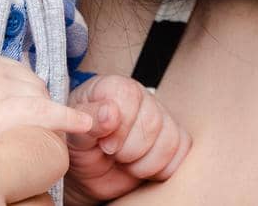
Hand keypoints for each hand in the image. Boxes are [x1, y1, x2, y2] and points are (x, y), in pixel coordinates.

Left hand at [0, 52, 92, 140]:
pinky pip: (12, 66)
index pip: (44, 111)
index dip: (68, 118)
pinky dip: (17, 81)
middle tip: (40, 130)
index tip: (87, 123)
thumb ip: (13, 143)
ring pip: (30, 78)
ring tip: (20, 114)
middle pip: (41, 95)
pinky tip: (6, 96)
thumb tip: (39, 144)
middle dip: (46, 111)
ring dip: (33, 94)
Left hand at [63, 74, 190, 203]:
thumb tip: (110, 113)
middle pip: (152, 123)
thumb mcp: (75, 133)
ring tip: (125, 161)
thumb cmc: (80, 145)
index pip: (129, 96)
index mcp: (115, 86)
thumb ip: (88, 120)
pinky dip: (160, 171)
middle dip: (128, 150)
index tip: (104, 144)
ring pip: (169, 142)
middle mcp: (142, 97)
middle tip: (112, 154)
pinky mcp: (175, 139)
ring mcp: (162, 117)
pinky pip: (182, 154)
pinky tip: (141, 166)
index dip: (118, 127)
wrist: (88, 171)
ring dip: (143, 164)